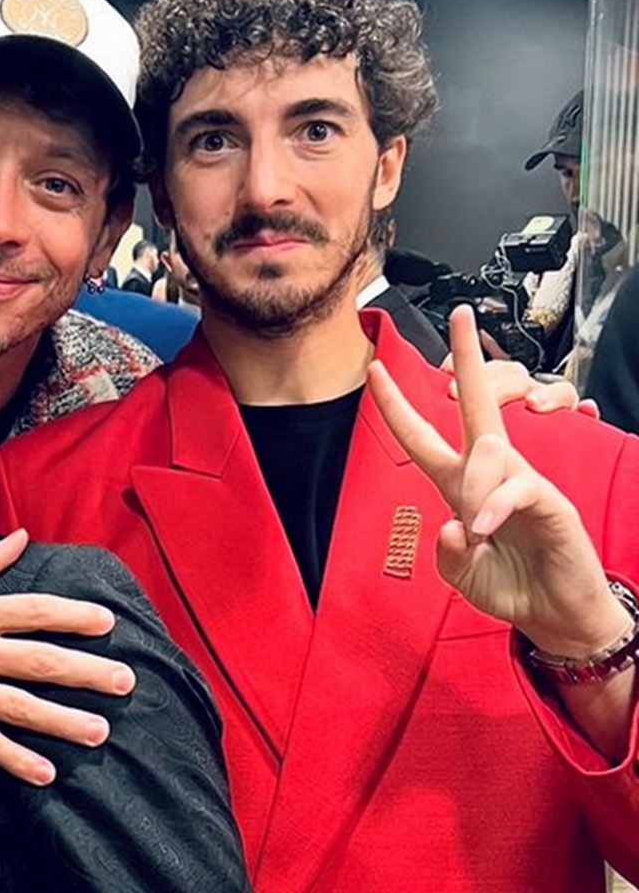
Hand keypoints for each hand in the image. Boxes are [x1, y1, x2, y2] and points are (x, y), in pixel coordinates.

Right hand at [0, 529, 135, 785]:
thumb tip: (21, 537)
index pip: (33, 610)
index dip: (75, 616)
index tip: (109, 622)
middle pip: (39, 660)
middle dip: (87, 672)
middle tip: (126, 681)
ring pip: (19, 706)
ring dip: (64, 721)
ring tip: (100, 730)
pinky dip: (15, 759)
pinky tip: (45, 771)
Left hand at [370, 306, 630, 657]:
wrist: (556, 615)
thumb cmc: (509, 585)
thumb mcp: (461, 574)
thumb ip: (447, 553)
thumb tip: (452, 525)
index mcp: (460, 485)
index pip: (423, 436)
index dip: (397, 405)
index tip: (374, 369)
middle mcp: (490, 474)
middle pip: (478, 404)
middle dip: (468, 358)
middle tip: (460, 315)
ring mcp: (521, 482)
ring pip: (489, 449)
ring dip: (474, 485)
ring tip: (477, 528)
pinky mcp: (550, 501)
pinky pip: (516, 486)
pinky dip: (494, 505)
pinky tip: (485, 529)